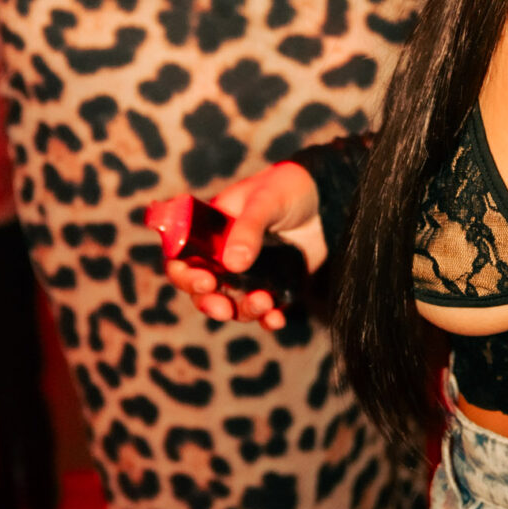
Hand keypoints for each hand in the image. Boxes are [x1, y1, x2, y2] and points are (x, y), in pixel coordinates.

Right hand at [151, 161, 324, 330]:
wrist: (325, 199)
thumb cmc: (286, 188)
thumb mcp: (265, 200)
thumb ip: (248, 228)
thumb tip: (233, 264)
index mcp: (209, 233)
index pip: (182, 260)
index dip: (185, 276)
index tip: (204, 282)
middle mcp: (222, 258)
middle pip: (202, 291)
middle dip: (210, 304)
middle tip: (224, 308)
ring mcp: (247, 276)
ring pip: (233, 305)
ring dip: (243, 311)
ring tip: (264, 302)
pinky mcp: (273, 288)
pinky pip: (264, 311)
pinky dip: (267, 319)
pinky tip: (276, 318)